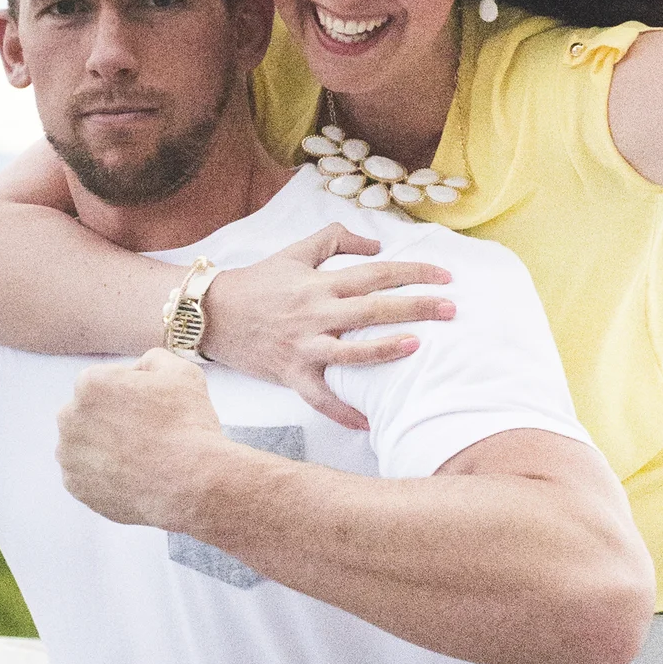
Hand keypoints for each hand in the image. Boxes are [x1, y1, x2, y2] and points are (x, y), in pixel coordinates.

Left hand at [55, 349, 233, 531]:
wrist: (193, 485)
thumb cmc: (189, 426)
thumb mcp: (181, 372)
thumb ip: (153, 360)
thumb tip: (139, 369)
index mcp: (90, 383)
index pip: (106, 382)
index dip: (132, 395)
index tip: (152, 410)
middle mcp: (69, 416)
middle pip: (91, 413)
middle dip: (113, 420)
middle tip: (147, 436)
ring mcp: (69, 455)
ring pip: (85, 445)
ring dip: (105, 448)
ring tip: (140, 459)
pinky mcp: (75, 486)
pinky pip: (86, 476)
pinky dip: (104, 476)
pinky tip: (132, 477)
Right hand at [201, 226, 455, 431]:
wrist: (211, 312)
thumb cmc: (257, 282)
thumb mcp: (295, 252)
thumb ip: (336, 240)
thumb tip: (377, 244)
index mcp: (321, 284)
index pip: (376, 273)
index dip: (413, 272)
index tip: (445, 277)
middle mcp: (316, 313)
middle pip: (373, 309)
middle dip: (415, 307)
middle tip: (451, 309)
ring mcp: (303, 346)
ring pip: (350, 352)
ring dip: (384, 350)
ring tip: (416, 347)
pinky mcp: (290, 373)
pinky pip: (319, 398)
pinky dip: (342, 412)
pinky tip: (368, 423)